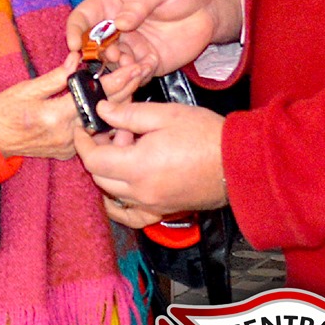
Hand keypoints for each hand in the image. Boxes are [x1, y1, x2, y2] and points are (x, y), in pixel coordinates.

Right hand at [0, 55, 144, 159]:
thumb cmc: (3, 111)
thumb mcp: (27, 88)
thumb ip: (57, 76)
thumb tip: (78, 58)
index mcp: (55, 115)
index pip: (95, 95)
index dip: (119, 79)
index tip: (135, 66)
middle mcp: (67, 134)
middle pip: (107, 111)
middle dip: (128, 89)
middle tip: (143, 70)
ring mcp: (69, 146)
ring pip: (104, 124)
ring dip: (119, 105)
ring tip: (133, 85)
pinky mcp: (69, 152)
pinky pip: (93, 134)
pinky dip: (105, 119)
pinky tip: (114, 106)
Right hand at [65, 0, 242, 79]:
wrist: (210, 6)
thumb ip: (139, 2)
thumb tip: (120, 22)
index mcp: (110, 4)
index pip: (83, 18)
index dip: (75, 31)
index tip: (75, 44)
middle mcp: (116, 28)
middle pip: (92, 46)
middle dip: (95, 55)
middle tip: (110, 57)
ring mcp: (131, 47)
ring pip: (111, 65)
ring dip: (115, 69)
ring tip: (131, 64)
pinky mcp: (147, 62)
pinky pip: (134, 76)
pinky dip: (136, 77)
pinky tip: (147, 68)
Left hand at [73, 99, 228, 227]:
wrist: (241, 163)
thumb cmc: (207, 136)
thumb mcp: (165, 115)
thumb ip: (128, 114)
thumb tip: (101, 110)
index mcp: (138, 166)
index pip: (93, 160)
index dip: (83, 142)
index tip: (84, 127)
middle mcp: (141, 192)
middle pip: (99, 177)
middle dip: (99, 152)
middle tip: (116, 132)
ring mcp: (152, 205)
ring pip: (112, 193)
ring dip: (111, 172)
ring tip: (131, 149)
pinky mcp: (163, 211)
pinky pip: (130, 214)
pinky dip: (120, 202)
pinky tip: (123, 185)